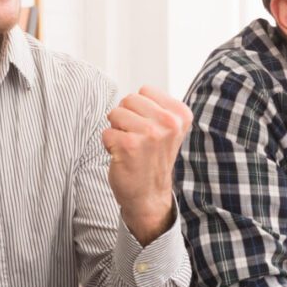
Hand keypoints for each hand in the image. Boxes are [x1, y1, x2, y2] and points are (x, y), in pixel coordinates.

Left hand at [102, 86, 191, 246]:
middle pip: (128, 99)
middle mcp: (168, 122)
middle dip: (126, 118)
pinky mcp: (129, 145)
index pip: (145, 90)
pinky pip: (106, 132)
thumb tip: (137, 92)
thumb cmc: (153, 159)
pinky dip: (109, 145)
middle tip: (136, 139)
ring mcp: (150, 133)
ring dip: (117, 130)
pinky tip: (122, 156)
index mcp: (180, 115)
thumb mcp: (169, 129)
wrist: (149, 195)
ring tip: (130, 147)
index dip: (140, 109)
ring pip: (115, 113)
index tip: (148, 128)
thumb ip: (157, 107)